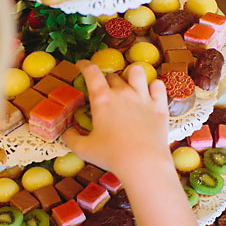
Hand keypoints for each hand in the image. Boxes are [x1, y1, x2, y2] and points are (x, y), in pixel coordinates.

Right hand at [62, 62, 169, 182]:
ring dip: (131, 74)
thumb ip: (71, 139)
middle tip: (105, 90)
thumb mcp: (83, 149)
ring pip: (137, 71)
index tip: (81, 64)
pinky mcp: (160, 104)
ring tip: (129, 83)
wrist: (143, 161)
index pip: (92, 72)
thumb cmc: (111, 155)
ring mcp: (144, 96)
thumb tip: (66, 134)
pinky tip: (150, 92)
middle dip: (106, 80)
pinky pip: (158, 84)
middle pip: (113, 76)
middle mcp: (123, 93)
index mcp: (102, 99)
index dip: (85, 65)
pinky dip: (153, 86)